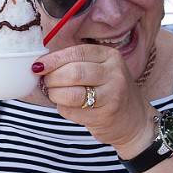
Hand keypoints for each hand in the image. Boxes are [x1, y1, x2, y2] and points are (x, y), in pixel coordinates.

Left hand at [34, 45, 154, 149]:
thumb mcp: (100, 68)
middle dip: (53, 78)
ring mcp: (112, 96)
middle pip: (74, 73)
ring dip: (55, 94)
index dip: (54, 59)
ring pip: (72, 94)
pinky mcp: (105, 116)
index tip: (38, 65)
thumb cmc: (109, 90)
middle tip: (46, 82)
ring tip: (54, 94)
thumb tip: (41, 63)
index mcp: (110, 56)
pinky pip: (73, 112)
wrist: (133, 120)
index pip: (77, 53)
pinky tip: (68, 106)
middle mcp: (114, 74)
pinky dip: (63, 108)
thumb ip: (76, 62)